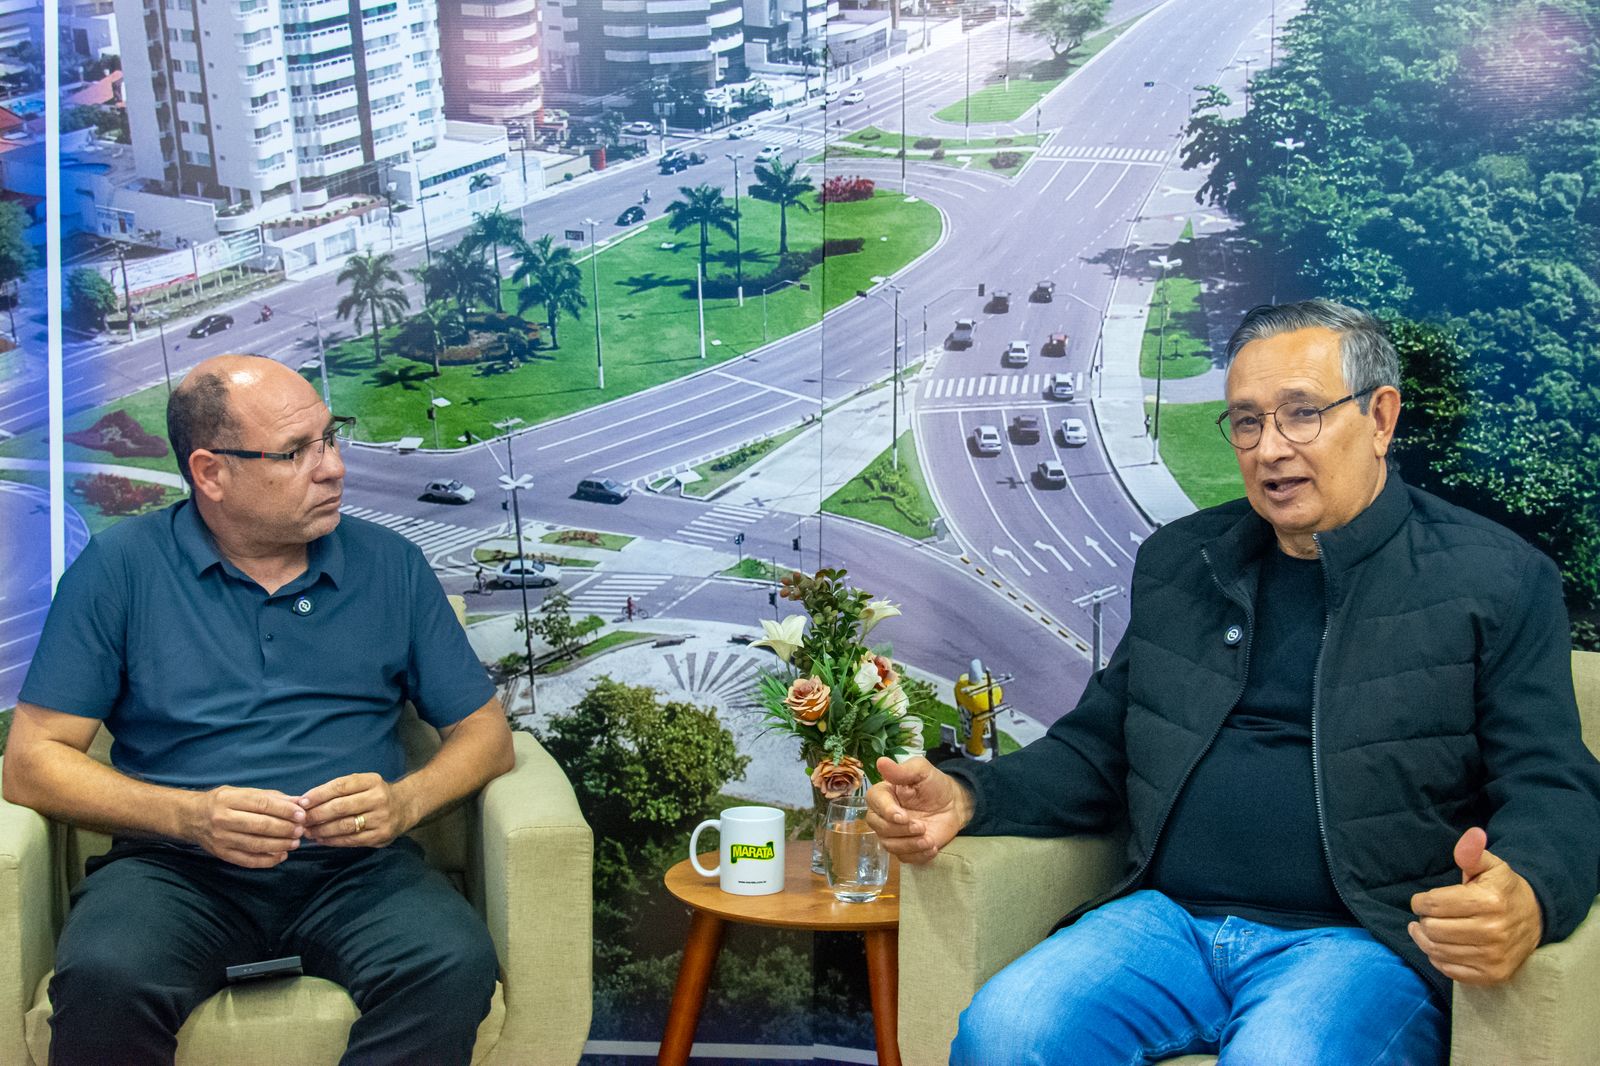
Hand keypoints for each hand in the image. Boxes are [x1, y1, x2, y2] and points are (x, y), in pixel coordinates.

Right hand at [188, 786, 305, 868]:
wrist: (191, 817)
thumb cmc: (222, 802)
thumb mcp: (241, 792)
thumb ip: (269, 797)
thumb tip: (297, 802)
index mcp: (229, 799)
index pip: (262, 804)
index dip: (284, 810)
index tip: (301, 814)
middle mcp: (223, 819)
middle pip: (260, 825)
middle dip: (285, 829)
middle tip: (300, 830)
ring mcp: (221, 838)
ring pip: (255, 844)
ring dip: (279, 845)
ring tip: (295, 843)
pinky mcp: (221, 854)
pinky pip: (247, 860)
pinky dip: (267, 860)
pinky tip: (281, 856)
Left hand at [301, 773, 414, 847]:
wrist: (406, 806)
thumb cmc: (376, 794)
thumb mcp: (364, 783)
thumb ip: (340, 789)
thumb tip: (307, 802)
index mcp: (372, 781)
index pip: (340, 786)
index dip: (318, 794)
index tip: (302, 802)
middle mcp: (378, 798)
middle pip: (340, 807)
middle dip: (316, 814)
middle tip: (301, 820)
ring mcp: (381, 818)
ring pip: (344, 826)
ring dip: (322, 830)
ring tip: (308, 832)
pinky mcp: (381, 835)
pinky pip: (352, 840)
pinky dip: (333, 841)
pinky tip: (321, 839)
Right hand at [864, 756, 972, 863]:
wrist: (954, 804)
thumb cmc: (935, 784)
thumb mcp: (921, 771)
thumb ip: (902, 770)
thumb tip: (881, 761)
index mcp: (884, 793)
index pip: (873, 802)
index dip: (886, 811)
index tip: (903, 816)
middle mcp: (884, 814)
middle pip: (878, 827)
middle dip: (900, 830)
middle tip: (921, 827)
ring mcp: (893, 833)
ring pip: (889, 845)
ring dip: (909, 845)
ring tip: (929, 840)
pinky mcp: (906, 848)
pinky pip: (904, 858)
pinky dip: (918, 856)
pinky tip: (932, 847)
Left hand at [1409, 827, 1542, 984]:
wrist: (1534, 918)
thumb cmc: (1502, 889)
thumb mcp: (1490, 866)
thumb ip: (1472, 852)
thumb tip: (1473, 834)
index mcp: (1489, 901)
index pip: (1433, 905)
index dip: (1420, 901)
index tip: (1422, 900)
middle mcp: (1493, 931)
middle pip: (1433, 929)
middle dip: (1424, 920)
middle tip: (1428, 915)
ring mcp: (1494, 956)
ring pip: (1438, 951)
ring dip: (1426, 939)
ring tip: (1426, 928)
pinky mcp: (1493, 974)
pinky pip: (1451, 970)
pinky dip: (1439, 958)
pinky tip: (1441, 946)